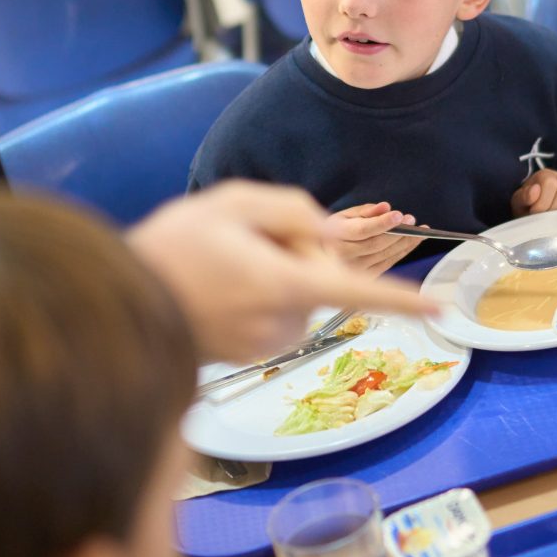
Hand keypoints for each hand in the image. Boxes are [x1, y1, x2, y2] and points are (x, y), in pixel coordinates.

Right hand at [126, 181, 435, 362]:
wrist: (116, 305)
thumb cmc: (174, 247)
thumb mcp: (233, 202)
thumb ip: (292, 210)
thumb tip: (327, 235)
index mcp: (285, 284)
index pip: (357, 291)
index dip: (402, 299)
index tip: (440, 308)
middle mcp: (283, 322)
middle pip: (319, 274)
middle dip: (296, 251)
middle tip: (241, 238)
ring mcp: (266, 343)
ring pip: (296, 294)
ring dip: (274, 274)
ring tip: (220, 263)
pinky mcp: (250, 354)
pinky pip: (274, 313)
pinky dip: (257, 295)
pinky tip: (216, 286)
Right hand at [325, 202, 421, 274]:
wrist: (322, 255)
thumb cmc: (335, 231)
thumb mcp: (345, 215)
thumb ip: (366, 211)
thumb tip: (385, 207)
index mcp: (336, 236)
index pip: (362, 230)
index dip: (382, 223)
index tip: (398, 215)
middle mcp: (343, 256)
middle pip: (376, 244)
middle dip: (397, 232)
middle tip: (411, 219)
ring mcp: (354, 270)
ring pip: (385, 255)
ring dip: (405, 242)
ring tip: (420, 230)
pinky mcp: (365, 278)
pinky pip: (388, 264)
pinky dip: (403, 252)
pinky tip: (413, 241)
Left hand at [511, 168, 556, 215]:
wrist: (539, 213)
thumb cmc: (530, 207)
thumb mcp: (520, 202)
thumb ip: (523, 197)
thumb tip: (535, 191)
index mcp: (546, 175)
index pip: (550, 183)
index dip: (542, 203)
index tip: (535, 213)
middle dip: (556, 209)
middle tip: (548, 220)